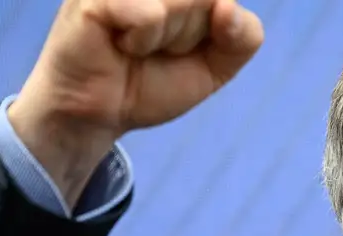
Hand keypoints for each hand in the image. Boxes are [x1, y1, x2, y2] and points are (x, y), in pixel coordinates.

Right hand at [8, 0, 263, 203]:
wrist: (99, 116)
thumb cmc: (151, 81)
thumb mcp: (216, 66)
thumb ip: (243, 36)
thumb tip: (227, 6)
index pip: (226, 0)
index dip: (214, 29)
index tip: (183, 44)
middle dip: (192, 36)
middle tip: (158, 47)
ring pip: (185, 2)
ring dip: (169, 39)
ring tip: (137, 46)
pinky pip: (151, 14)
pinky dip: (143, 41)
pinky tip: (119, 44)